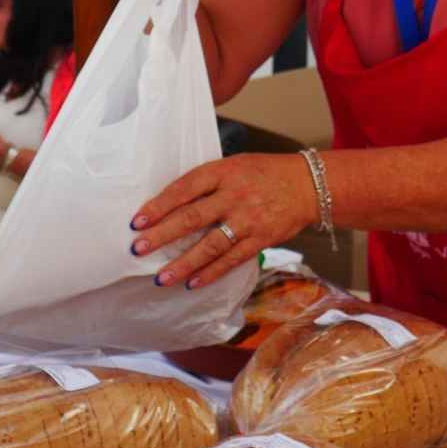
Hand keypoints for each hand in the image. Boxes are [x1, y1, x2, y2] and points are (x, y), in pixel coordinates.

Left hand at [129, 152, 317, 289]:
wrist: (308, 185)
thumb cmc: (266, 173)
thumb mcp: (234, 165)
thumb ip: (207, 181)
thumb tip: (170, 203)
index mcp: (223, 172)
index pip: (183, 189)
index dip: (158, 206)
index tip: (137, 221)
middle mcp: (234, 196)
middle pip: (191, 218)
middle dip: (161, 235)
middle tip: (138, 248)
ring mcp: (248, 220)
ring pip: (210, 245)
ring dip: (183, 263)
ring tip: (161, 277)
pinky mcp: (260, 240)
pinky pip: (231, 259)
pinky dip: (211, 273)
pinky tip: (192, 282)